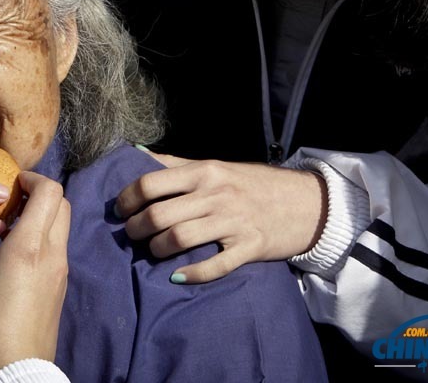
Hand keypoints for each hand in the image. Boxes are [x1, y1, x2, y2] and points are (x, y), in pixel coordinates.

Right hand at [0, 171, 69, 382]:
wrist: (16, 370)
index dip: (31, 178)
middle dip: (38, 192)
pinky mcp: (62, 282)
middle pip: (61, 202)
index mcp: (29, 246)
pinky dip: (44, 233)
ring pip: (63, 223)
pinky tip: (16, 247)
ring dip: (42, 213)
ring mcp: (62, 268)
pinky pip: (59, 243)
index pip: (49, 190)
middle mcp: (53, 252)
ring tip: (10, 222)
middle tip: (10, 199)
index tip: (9, 183)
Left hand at [115, 154, 326, 283]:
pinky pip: (214, 266)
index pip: (150, 183)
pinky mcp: (248, 247)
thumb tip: (134, 151)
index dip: (127, 198)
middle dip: (136, 228)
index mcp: (204, 171)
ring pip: (179, 239)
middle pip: (158, 214)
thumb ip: (175, 163)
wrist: (307, 202)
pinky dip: (192, 273)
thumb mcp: (215, 166)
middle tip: (131, 234)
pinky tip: (177, 275)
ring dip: (157, 249)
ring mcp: (232, 222)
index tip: (120, 209)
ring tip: (153, 251)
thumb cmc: (252, 183)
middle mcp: (215, 194)